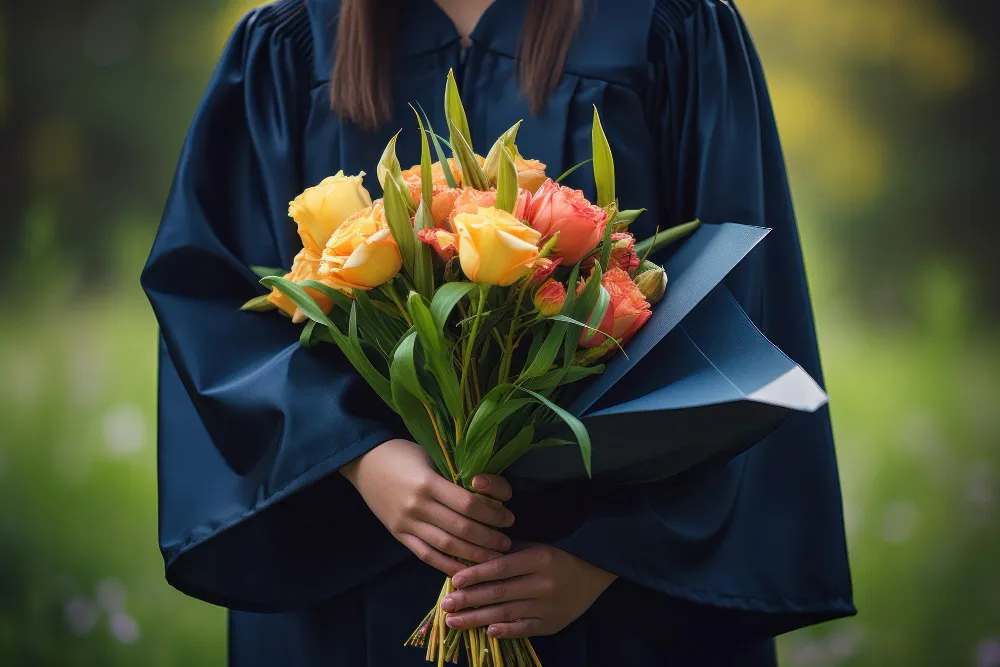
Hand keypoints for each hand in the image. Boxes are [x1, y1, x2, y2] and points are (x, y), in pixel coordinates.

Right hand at [341, 439, 514, 575]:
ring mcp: (406, 523)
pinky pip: (426, 556)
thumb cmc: (403, 454)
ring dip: (474, 555)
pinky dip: (447, 566)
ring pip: (446, 546)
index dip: (493, 514)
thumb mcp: (431, 457)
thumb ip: (455, 477)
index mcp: (428, 482)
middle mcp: (418, 506)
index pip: (468, 504)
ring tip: (493, 557)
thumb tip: (489, 496)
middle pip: (461, 529)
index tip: (508, 518)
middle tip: (507, 542)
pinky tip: (465, 570)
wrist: (364, 462)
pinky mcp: (399, 535)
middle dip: (489, 538)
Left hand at [442, 543, 616, 637]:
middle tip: (445, 605)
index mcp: (540, 558)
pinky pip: (526, 629)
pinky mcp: (554, 623)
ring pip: (508, 613)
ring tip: (454, 621)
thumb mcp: (538, 544)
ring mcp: (550, 606)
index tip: (453, 581)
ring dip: (478, 619)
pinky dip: (506, 630)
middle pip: (500, 593)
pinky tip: (488, 632)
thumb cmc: (561, 553)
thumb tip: (475, 557)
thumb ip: (510, 551)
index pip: (501, 568)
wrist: (597, 571)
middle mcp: (544, 583)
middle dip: (469, 600)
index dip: (476, 575)